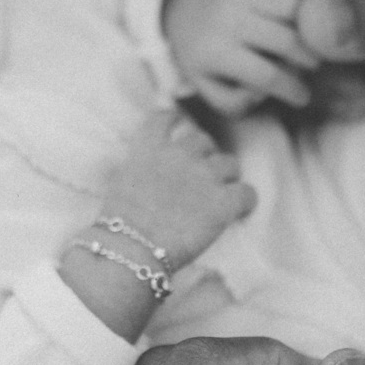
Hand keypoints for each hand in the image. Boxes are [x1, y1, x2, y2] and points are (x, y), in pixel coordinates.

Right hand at [101, 110, 256, 270]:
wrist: (132, 246)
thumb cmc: (117, 222)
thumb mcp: (116, 182)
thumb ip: (130, 168)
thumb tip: (131, 168)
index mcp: (150, 148)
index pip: (165, 118)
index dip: (174, 120)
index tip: (177, 125)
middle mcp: (180, 154)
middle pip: (203, 141)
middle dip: (203, 155)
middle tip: (199, 177)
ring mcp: (205, 176)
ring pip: (230, 164)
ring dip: (225, 177)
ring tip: (219, 196)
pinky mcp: (223, 202)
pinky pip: (247, 193)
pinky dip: (245, 201)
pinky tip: (239, 211)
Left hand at [163, 0, 318, 112]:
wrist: (182, 7)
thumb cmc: (205, 55)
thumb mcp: (208, 87)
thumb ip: (235, 102)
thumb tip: (263, 92)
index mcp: (214, 52)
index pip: (267, 76)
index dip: (292, 90)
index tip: (303, 97)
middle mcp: (226, 17)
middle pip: (287, 41)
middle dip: (309, 59)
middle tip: (312, 66)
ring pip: (294, 8)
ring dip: (312, 26)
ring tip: (311, 39)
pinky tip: (304, 10)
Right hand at [277, 0, 364, 116]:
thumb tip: (311, 20)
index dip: (278, 8)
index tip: (311, 58)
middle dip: (289, 49)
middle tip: (342, 88)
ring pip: (263, 32)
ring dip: (300, 77)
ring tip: (358, 99)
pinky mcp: (318, 31)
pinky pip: (280, 59)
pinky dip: (306, 91)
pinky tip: (352, 104)